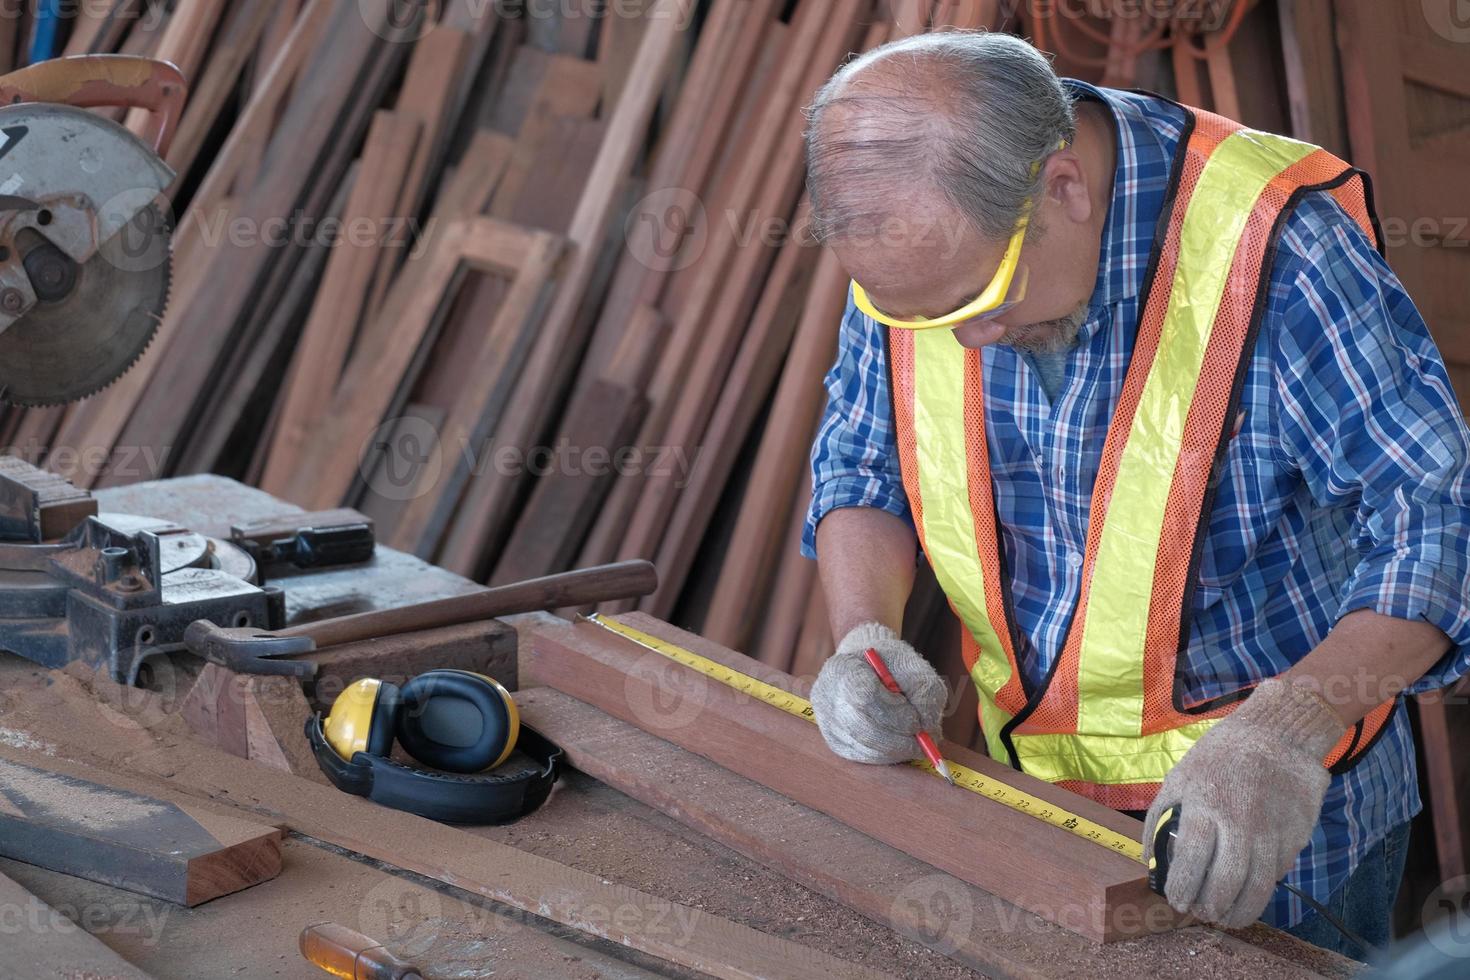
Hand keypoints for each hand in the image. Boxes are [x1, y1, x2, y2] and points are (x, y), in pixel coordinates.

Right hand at [809, 622, 946, 763]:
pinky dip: (884, 756)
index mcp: (841, 667)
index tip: (916, 722)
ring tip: (914, 742)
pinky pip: (860, 757)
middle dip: (896, 739)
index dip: (893, 715)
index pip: (864, 697)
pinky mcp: (833, 740)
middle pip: (859, 727)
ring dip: (893, 750)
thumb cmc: (891, 665)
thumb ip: (924, 689)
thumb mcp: (913, 665)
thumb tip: (926, 725)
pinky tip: (898, 745)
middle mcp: (825, 695)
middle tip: (921, 743)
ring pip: (861, 746)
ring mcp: (826, 720)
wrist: (867, 667)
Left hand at [1144, 678, 1344, 927]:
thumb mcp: (1178, 778)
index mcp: (1204, 806)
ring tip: (1226, 917)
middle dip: (1212, 908)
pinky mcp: (1295, 835)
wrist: (1276, 734)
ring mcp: (1271, 831)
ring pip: (1258, 887)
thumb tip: (1149, 861)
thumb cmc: (1218, 757)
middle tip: (1203, 914)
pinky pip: (1277, 872)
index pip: (1190, 862)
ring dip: (1241, 911)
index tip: (1178, 903)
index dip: (1183, 889)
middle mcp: (1239, 823)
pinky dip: (1262, 886)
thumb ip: (1161, 820)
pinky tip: (1250, 888)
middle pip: (1226, 883)